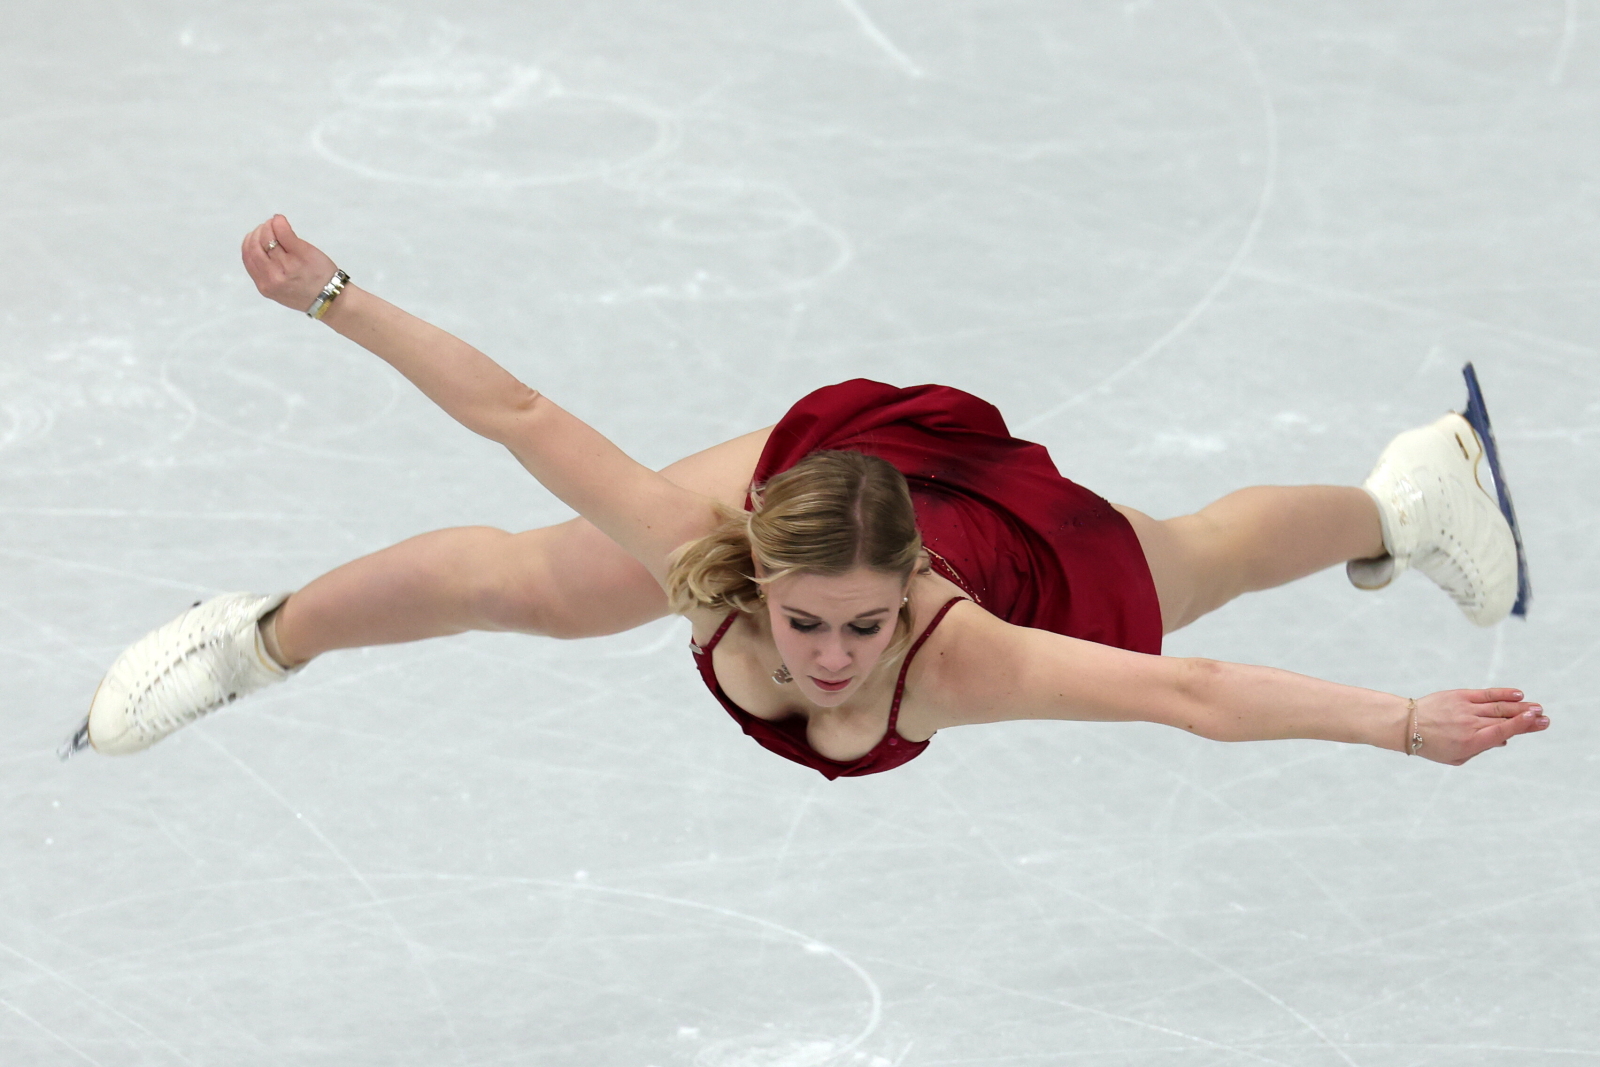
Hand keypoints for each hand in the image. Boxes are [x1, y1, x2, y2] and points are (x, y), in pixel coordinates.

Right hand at [240, 215, 339, 312]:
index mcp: (264, 285)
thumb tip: (256, 246)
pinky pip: (283, 232)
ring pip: (267, 237)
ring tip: (276, 225)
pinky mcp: (301, 254)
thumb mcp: (278, 290)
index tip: (256, 236)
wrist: (330, 298)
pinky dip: (279, 222)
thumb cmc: (306, 292)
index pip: (248, 255)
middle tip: (268, 228)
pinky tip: (280, 220)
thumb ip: (265, 272)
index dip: (250, 241)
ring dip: (269, 226)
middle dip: (259, 232)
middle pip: (255, 245)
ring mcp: (287, 264)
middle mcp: (273, 276)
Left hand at [1414, 688, 1546, 764]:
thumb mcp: (1457, 757)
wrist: (1406, 725)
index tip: (1537, 722)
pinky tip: (1518, 694)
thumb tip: (1504, 739)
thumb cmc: (1433, 746)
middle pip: (1504, 719)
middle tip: (1545, 717)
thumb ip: (1482, 748)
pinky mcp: (1459, 696)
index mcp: (1470, 742)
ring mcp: (1465, 708)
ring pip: (1498, 706)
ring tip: (1536, 708)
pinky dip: (1502, 693)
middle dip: (1527, 718)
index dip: (1521, 726)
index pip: (1501, 732)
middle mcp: (1470, 724)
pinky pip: (1485, 694)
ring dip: (1520, 706)